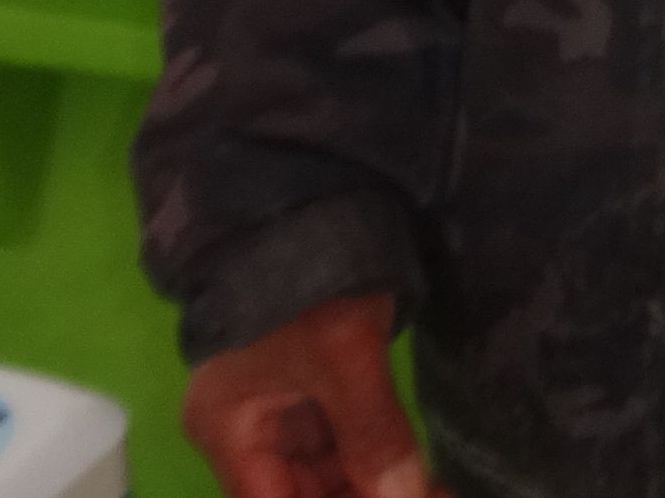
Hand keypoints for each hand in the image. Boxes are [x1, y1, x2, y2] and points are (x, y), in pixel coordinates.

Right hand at [182, 293, 437, 497]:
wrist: (314, 197)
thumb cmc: (311, 280)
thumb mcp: (345, 357)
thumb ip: (374, 436)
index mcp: (229, 430)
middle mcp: (249, 429)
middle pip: (303, 492)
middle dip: (367, 497)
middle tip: (428, 496)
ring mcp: (285, 407)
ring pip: (332, 472)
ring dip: (380, 484)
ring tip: (434, 489)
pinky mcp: (321, 385)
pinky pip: (349, 442)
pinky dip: (383, 460)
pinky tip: (424, 476)